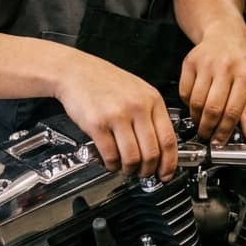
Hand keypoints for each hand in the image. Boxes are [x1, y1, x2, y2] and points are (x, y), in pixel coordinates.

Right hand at [55, 53, 176, 180]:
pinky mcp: (97, 123)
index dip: (169, 163)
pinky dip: (112, 165)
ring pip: (132, 157)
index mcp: (152, 100)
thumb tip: (162, 147)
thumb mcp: (138, 91)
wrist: (76, 71)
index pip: (168, 139)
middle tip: (144, 174)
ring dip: (130, 170)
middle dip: (148, 170)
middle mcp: (137, 107)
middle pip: (152, 152)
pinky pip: (111, 155)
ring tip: (126, 169)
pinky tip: (111, 162)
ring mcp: (117, 115)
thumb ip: (151, 115)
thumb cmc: (106, 81)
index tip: (166, 174)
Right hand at [179, 33, 245, 144]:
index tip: (219, 142)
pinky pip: (184, 92)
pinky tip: (195, 105)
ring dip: (197, 118)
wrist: (224, 33)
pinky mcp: (189, 62)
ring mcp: (205, 64)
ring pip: (196, 102)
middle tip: (206, 136)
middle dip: (208, 128)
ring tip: (201, 123)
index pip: (233, 111)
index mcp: (245, 75)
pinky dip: (187, 104)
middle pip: (212, 108)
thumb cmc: (241, 61)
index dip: (224, 131)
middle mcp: (225, 68)